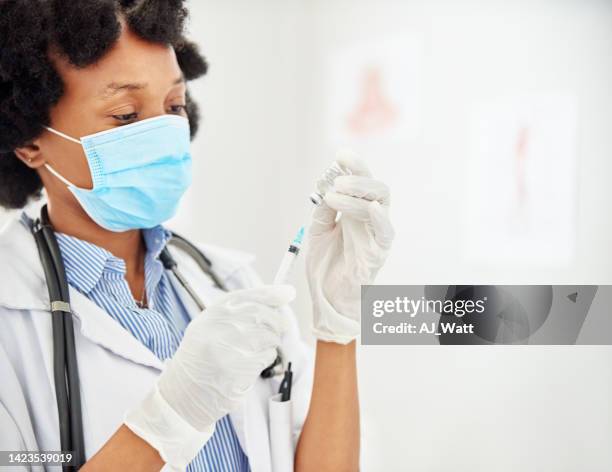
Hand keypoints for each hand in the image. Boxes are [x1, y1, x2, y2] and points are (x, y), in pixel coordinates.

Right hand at [124, 285, 294, 469]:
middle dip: (276, 321)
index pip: (248, 296)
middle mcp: (219, 328)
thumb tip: (284, 294)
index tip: (288, 293)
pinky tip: (251, 364)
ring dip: (271, 342)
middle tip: (278, 328)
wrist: (181, 395)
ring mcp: (229, 349)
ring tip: (257, 349)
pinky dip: (266, 359)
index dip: (272, 294)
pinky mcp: (238, 370)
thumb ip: (241, 310)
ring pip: (269, 336)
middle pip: (262, 315)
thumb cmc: (202, 358)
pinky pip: (266, 357)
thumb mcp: (211, 327)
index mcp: (212, 315)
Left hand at [306, 151, 393, 343]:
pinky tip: (370, 207)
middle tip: (338, 174)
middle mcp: (368, 221)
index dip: (353, 167)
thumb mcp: (318, 231)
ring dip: (359, 194)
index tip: (340, 154)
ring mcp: (375, 236)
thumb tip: (327, 187)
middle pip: (375, 188)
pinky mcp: (377, 254)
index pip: (360, 183)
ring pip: (380, 204)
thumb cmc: (326, 266)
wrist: (327, 299)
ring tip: (335, 192)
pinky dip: (379, 218)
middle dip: (359, 175)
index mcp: (355, 213)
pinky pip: (385, 233)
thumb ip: (324, 210)